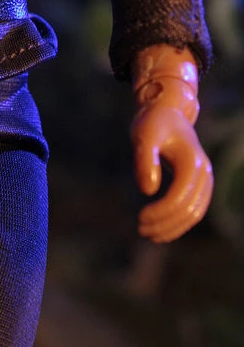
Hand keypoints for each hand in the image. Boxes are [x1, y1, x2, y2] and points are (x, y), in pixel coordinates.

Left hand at [131, 44, 212, 242]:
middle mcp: (204, 172)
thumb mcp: (143, 135)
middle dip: (166, 224)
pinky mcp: (199, 184)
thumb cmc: (153, 123)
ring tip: (148, 234)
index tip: (140, 217)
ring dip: (173, 228)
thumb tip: (148, 191)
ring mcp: (205, 179)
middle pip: (190, 210)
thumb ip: (144, 160)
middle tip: (140, 229)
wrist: (167, 112)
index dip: (161, 212)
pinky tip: (160, 228)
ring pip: (195, 214)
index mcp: (192, 162)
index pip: (180, 197)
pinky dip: (179, 222)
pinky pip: (194, 210)